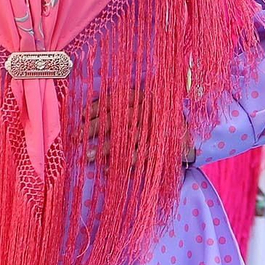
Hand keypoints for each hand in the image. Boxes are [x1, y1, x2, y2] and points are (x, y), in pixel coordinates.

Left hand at [80, 95, 194, 164]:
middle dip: (94, 129)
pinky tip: (107, 168)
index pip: (115, 99)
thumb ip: (121, 103)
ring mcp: (154, 130)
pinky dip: (122, 162)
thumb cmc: (159, 116)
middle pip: (116, 118)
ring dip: (104, 149)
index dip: (95, 108)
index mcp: (142, 97)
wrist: (189, 130)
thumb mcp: (142, 103)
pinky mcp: (160, 148)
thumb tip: (87, 110)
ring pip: (125, 138)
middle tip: (75, 139)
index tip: (81, 117)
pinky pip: (138, 156)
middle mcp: (147, 111)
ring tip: (87, 156)